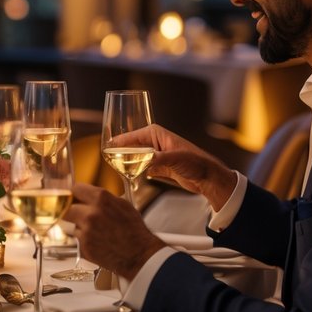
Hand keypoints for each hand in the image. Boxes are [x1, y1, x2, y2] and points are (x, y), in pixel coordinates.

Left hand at [65, 184, 165, 280]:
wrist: (140, 255)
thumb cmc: (134, 230)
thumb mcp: (122, 204)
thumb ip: (103, 198)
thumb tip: (87, 194)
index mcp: (101, 198)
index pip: (75, 189)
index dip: (75, 194)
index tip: (75, 197)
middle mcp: (91, 213)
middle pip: (67, 208)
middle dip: (73, 211)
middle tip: (79, 215)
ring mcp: (86, 231)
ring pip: (73, 225)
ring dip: (81, 227)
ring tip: (97, 232)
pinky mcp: (84, 247)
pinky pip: (78, 240)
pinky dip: (85, 241)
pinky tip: (99, 242)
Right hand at [110, 124, 235, 209]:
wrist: (207, 177)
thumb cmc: (195, 163)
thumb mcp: (175, 159)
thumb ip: (157, 159)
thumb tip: (142, 161)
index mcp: (154, 133)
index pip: (129, 137)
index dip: (116, 143)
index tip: (104, 151)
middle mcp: (152, 141)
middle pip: (129, 146)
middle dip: (118, 154)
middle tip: (107, 162)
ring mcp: (154, 153)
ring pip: (132, 157)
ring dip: (124, 163)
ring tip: (114, 169)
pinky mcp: (156, 165)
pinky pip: (139, 166)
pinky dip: (132, 170)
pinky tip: (126, 176)